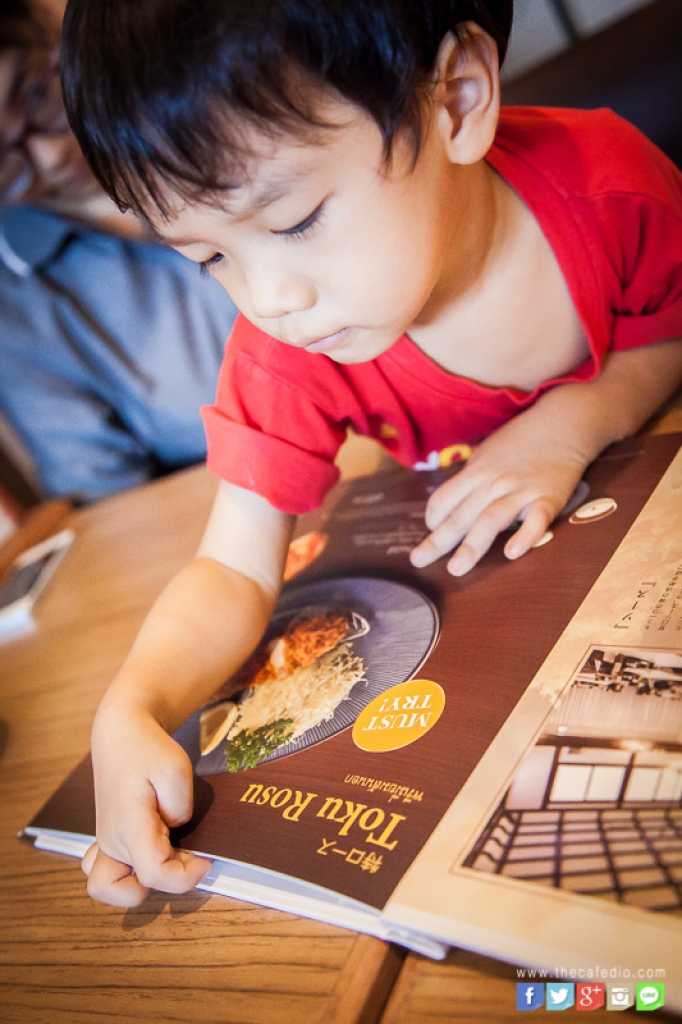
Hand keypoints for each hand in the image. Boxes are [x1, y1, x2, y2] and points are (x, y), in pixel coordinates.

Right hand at [83, 703, 210, 906]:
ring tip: (167, 854)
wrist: (120, 734)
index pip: (154, 874)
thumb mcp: (176, 769)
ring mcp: (106, 843)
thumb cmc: (147, 749)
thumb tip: (177, 831)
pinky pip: (103, 874)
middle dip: (171, 876)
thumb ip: (181, 807)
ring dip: (140, 883)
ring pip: (110, 887)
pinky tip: (150, 852)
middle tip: (189, 850)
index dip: (186, 876)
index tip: (206, 859)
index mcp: (128, 825)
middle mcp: (112, 840)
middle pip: (138, 885)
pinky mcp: (107, 840)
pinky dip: (124, 875)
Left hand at [410, 411, 587, 575]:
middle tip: (419, 561)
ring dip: (471, 547)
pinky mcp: (550, 496)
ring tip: (456, 569)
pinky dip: (525, 536)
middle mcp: (493, 482)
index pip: (443, 500)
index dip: (433, 519)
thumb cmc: (521, 440)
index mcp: (476, 472)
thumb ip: (471, 480)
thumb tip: (452, 505)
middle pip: (460, 515)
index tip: (431, 532)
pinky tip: (512, 554)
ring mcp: (521, 490)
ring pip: (491, 521)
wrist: (562, 422)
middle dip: (437, 541)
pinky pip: (536, 519)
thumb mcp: (487, 453)